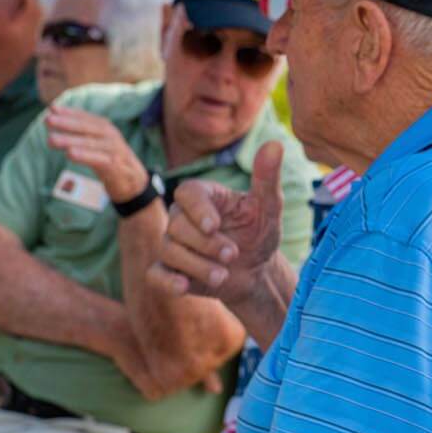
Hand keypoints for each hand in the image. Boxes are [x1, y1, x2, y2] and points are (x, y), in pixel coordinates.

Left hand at [44, 107, 147, 202]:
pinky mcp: (115, 166)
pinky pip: (97, 159)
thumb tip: (53, 115)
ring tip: (51, 139)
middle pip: (86, 127)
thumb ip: (79, 131)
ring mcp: (113, 149)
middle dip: (66, 123)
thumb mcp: (96, 142)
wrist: (133, 181)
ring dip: (69, 140)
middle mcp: (110, 135)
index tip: (52, 108)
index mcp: (105, 128)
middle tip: (47, 120)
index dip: (69, 112)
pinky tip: (69, 154)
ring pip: (89, 142)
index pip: (85, 117)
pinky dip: (84, 155)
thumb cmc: (109, 158)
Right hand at [149, 142, 285, 304]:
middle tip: (233, 254)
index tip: (215, 225)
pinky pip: (155, 274)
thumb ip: (267, 178)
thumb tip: (275, 144)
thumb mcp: (268, 207)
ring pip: (169, 250)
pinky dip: (168, 282)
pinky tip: (184, 288)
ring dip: (197, 266)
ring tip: (223, 274)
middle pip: (177, 226)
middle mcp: (182, 217)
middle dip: (206, 244)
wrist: (256, 272)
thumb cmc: (260, 233)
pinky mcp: (169, 271)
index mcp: (204, 196)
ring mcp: (173, 244)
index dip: (197, 209)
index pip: (187, 193)